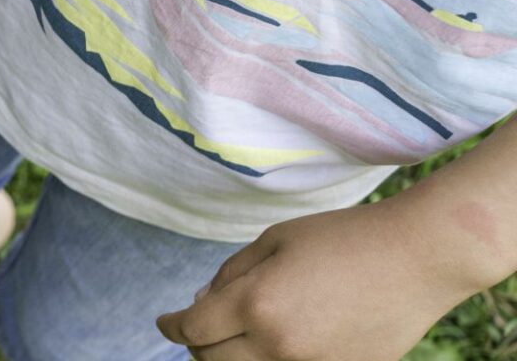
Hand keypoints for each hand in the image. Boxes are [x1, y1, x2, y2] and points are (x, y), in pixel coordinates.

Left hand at [155, 198, 484, 360]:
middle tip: (199, 328)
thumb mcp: (275, 240)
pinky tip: (275, 342)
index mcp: (255, 303)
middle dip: (196, 344)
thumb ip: (231, 274)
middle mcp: (278, 343)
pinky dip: (269, 360)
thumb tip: (201, 303)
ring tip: (233, 336)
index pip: (191, 329)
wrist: (420, 256)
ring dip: (229, 357)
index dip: (170, 325)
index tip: (165, 321)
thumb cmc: (345, 237)